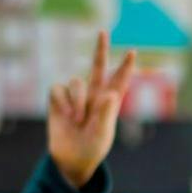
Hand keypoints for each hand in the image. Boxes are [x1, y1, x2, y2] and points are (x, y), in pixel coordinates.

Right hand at [49, 34, 136, 188]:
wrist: (71, 160)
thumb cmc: (91, 148)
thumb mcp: (101, 134)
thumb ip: (106, 115)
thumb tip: (111, 94)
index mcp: (109, 103)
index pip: (119, 81)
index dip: (125, 67)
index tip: (133, 52)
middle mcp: (93, 95)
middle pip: (97, 67)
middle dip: (100, 50)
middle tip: (103, 32)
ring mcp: (76, 97)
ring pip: (76, 82)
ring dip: (77, 100)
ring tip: (78, 119)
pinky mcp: (58, 100)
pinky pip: (58, 89)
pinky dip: (62, 102)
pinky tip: (64, 115)